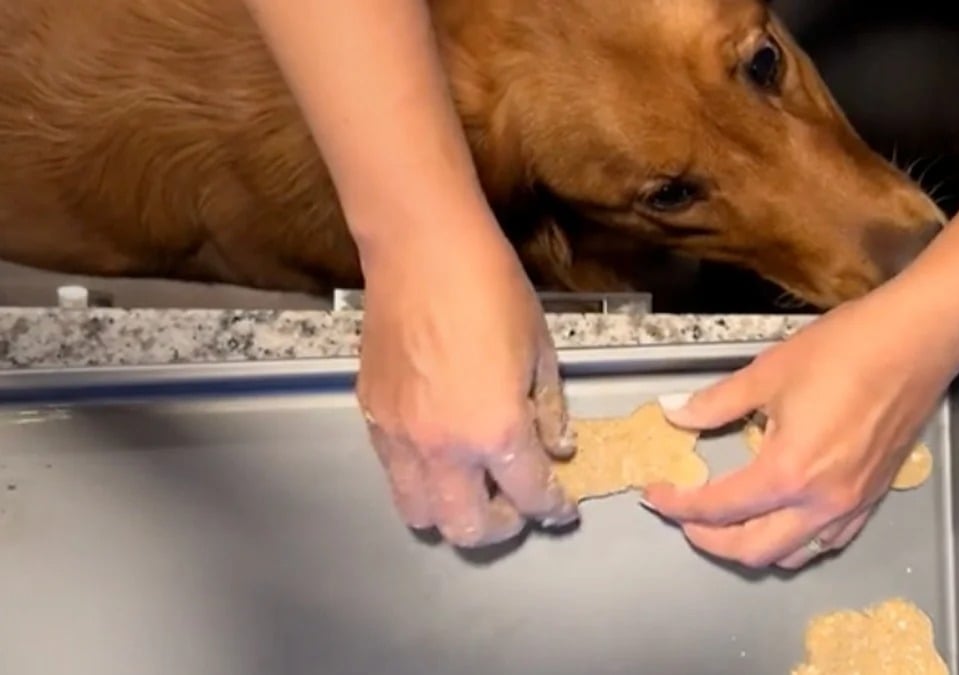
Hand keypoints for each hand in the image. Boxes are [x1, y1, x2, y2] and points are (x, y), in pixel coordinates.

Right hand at [354, 224, 577, 547]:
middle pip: (469, 528)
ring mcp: (401, 437)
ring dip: (453, 512)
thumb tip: (555, 446)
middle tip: (516, 504)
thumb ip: (547, 408)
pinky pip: (394, 473)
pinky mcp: (373, 417)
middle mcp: (445, 448)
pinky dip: (421, 478)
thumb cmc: (490, 289)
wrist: (421, 251)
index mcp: (497, 429)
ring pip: (421, 514)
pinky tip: (439, 452)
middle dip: (502, 526)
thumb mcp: (539, 349)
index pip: (529, 495)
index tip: (561, 508)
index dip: (553, 508)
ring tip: (472, 488)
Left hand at [641, 297, 958, 569]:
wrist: (917, 342)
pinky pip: (828, 541)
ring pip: (792, 554)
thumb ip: (717, 402)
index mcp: (787, 472)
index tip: (655, 494)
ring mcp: (851, 506)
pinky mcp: (872, 498)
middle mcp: (820, 503)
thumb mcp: (768, 373)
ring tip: (728, 520)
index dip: (678, 505)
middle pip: (752, 550)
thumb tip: (675, 413)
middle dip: (709, 539)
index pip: (719, 507)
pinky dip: (795, 540)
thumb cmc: (844, 351)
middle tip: (685, 516)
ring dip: (752, 546)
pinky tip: (781, 517)